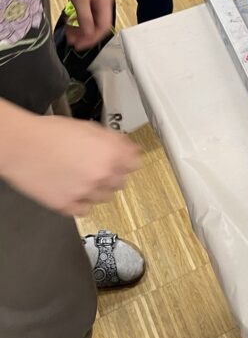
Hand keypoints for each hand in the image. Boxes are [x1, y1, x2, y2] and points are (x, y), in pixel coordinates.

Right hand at [3, 114, 139, 215]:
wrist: (23, 145)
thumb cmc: (50, 133)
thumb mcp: (90, 128)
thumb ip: (114, 141)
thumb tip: (128, 147)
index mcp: (112, 154)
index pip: (135, 164)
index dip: (127, 161)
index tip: (124, 161)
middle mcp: (102, 175)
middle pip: (121, 182)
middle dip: (112, 174)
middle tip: (98, 167)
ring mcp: (85, 192)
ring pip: (105, 198)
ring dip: (98, 189)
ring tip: (83, 177)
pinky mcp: (67, 205)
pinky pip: (85, 210)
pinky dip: (82, 202)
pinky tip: (75, 190)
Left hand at [54, 0, 113, 50]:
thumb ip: (85, 17)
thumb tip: (89, 34)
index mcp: (105, 1)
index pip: (104, 27)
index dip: (92, 39)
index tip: (78, 46)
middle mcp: (103, 1)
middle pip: (98, 25)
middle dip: (85, 35)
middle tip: (70, 41)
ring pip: (91, 20)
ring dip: (81, 29)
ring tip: (68, 33)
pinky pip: (86, 13)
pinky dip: (78, 20)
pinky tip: (70, 22)